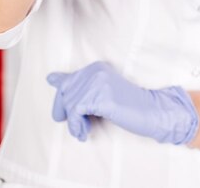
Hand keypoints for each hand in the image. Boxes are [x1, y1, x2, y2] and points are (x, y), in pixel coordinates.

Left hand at [47, 61, 198, 144]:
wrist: (149, 111)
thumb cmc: (125, 105)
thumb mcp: (99, 92)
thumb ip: (77, 85)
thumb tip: (50, 77)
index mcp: (95, 67)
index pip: (65, 82)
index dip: (61, 102)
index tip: (63, 114)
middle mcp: (95, 70)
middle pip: (65, 94)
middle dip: (67, 114)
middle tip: (78, 128)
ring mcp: (99, 82)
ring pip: (70, 104)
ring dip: (74, 124)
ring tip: (83, 131)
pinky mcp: (102, 96)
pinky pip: (76, 111)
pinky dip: (76, 126)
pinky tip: (84, 133)